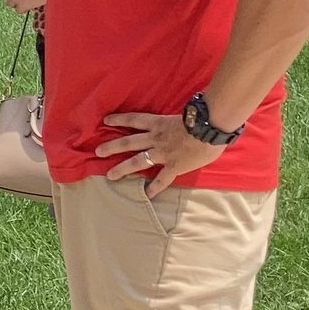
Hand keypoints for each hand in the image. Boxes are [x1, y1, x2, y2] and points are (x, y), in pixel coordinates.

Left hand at [96, 110, 225, 194]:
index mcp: (158, 123)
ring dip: (122, 168)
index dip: (119, 119)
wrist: (210, 128)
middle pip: (128, 142)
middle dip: (112, 147)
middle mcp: (156, 138)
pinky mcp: (174, 166)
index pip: (134, 119)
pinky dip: (154, 188)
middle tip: (98, 152)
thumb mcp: (185, 115)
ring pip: (137, 161)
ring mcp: (163, 153)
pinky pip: (162, 179)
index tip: (106, 120)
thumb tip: (187, 119)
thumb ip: (179, 119)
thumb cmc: (203, 118)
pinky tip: (147, 195)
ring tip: (110, 175)